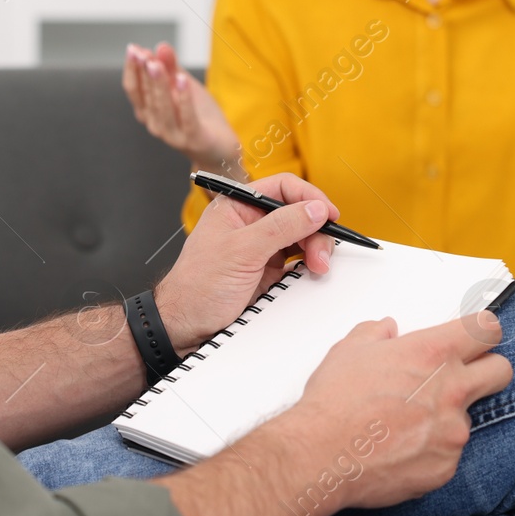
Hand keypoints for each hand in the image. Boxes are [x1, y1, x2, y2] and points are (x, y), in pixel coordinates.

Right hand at [122, 42, 239, 171]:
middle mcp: (156, 125)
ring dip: (159, 85)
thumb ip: (172, 68)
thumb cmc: (200, 117)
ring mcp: (173, 135)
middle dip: (145, 73)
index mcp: (149, 112)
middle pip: (147, 97)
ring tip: (157, 64)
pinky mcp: (194, 140)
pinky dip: (184, 99)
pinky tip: (182, 80)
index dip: (132, 69)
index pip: (134, 89)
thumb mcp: (184, 87)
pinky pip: (187, 119)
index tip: (134, 49)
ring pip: (163, 108)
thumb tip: (161, 46)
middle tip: (143, 53)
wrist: (220, 148)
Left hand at [154, 173, 340, 352]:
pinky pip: (299, 261)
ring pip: (302, 237)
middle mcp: (251, 223)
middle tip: (322, 255)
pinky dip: (310, 265)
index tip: (329, 214)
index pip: (282, 188)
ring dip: (316, 249)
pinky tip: (312, 273)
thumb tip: (315, 209)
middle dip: (315, 230)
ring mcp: (261, 248)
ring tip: (318, 268)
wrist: (185, 327)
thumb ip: (280, 227)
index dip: (309, 197)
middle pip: (298, 213)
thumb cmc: (198, 286)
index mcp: (238, 206)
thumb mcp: (242, 251)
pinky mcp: (269, 271)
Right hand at [278, 312, 511, 509]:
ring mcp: (453, 432)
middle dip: (487, 369)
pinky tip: (400, 449)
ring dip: (448, 417)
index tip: (476, 336)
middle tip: (462, 376)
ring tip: (407, 423)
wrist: (320, 455)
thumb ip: (376, 333)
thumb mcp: (350, 350)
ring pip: (469, 416)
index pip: (487, 330)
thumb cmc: (334, 403)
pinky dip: (431, 451)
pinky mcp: (446, 467)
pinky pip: (449, 453)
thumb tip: (386, 330)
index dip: (482, 331)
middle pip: (501, 370)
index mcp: (433, 353)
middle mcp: (452, 390)